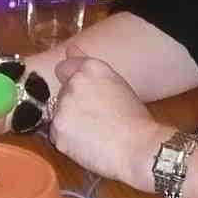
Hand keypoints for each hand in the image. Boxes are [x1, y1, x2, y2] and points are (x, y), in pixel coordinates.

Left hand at [49, 47, 168, 185]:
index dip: (73, 82)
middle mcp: (74, 83)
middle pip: (62, 93)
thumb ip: (87, 66)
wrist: (139, 148)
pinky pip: (57, 135)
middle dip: (73, 104)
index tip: (83, 94)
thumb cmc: (135, 119)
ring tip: (96, 133)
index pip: (64, 67)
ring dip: (70, 122)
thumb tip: (69, 49)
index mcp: (91, 68)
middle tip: (97, 117)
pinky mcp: (58, 131)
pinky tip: (89, 144)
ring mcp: (63, 107)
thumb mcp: (116, 84)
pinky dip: (68, 141)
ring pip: (59, 114)